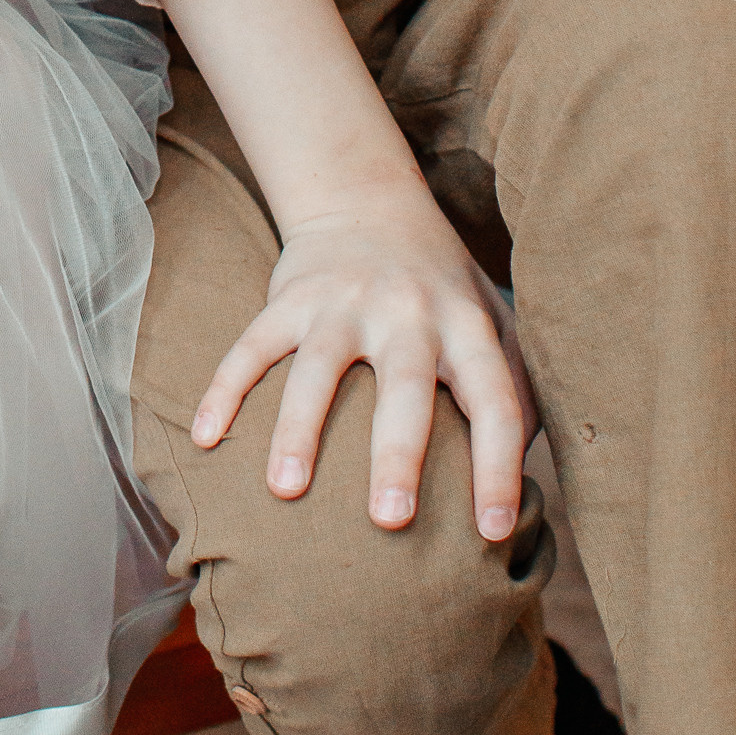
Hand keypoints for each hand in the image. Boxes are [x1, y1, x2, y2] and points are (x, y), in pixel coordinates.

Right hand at [189, 176, 536, 541]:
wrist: (368, 202)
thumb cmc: (443, 292)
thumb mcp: (493, 326)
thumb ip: (515, 394)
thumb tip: (528, 489)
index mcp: (466, 327)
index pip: (493, 399)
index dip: (498, 464)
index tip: (495, 532)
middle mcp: (407, 311)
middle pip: (404, 385)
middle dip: (398, 453)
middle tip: (391, 520)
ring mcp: (342, 301)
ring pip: (318, 367)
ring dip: (300, 429)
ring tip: (286, 491)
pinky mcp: (290, 296)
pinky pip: (252, 346)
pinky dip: (225, 390)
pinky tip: (207, 438)